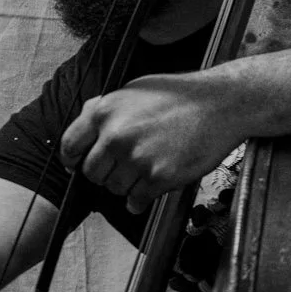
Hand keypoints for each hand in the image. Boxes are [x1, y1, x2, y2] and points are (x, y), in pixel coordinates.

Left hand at [61, 71, 245, 212]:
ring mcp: (137, 158)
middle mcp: (116, 136)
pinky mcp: (159, 177)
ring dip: (126, 185)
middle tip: (122, 166)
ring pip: (114, 189)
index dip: (73, 159)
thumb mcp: (132, 90)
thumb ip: (105, 109)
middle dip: (104, 173)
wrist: (221, 104)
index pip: (70, 147)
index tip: (79, 163)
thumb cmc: (180, 95)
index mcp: (105, 112)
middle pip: (91, 173)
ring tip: (145, 168)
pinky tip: (151, 185)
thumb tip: (83, 126)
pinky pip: (136, 201)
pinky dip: (140, 199)